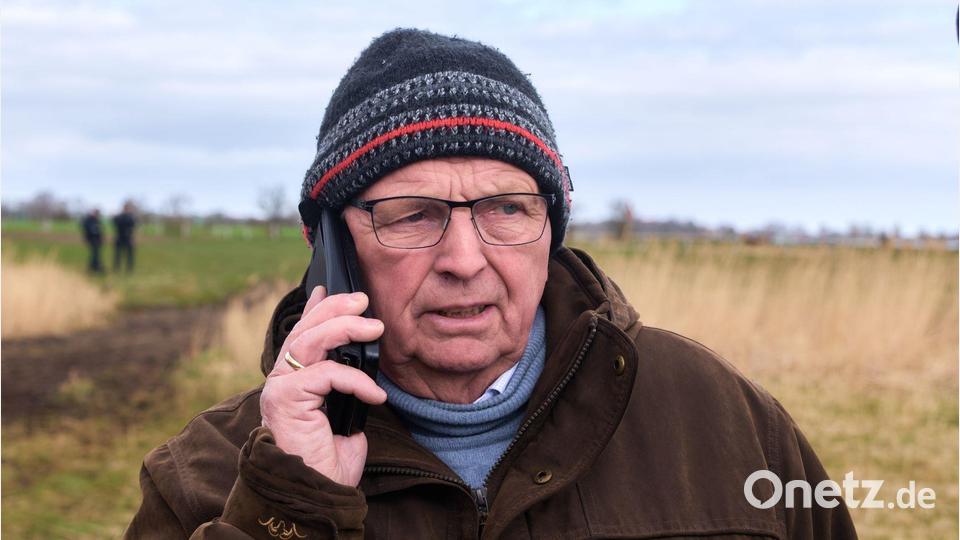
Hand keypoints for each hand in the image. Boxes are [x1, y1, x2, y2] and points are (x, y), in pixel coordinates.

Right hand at [260, 286, 386, 486]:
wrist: (315, 493)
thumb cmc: (327, 463)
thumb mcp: (344, 417)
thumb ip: (345, 390)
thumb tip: (363, 372)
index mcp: (292, 382)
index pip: (302, 335)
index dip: (315, 309)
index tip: (329, 289)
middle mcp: (280, 382)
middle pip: (304, 331)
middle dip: (333, 308)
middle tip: (361, 300)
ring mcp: (279, 389)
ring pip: (308, 341)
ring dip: (342, 327)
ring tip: (372, 326)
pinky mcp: (285, 399)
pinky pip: (326, 374)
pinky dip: (355, 379)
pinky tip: (374, 395)